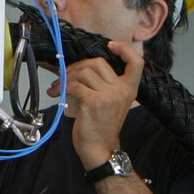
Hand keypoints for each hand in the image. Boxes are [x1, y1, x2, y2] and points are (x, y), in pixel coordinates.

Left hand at [68, 39, 142, 168]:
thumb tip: (81, 67)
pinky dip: (62, 87)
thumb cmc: (101, 125)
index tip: (111, 45)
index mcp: (129, 88)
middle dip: (77, 66)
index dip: (125, 49)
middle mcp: (121, 90)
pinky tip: (57, 93)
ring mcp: (109, 95)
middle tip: (66, 76)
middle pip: (98, 62)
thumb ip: (104, 84)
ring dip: (66, 77)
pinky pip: (74, 85)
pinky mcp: (93, 102)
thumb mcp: (111, 102)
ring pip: (83, 72)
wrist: (100, 148)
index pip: (137, 63)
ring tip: (58, 87)